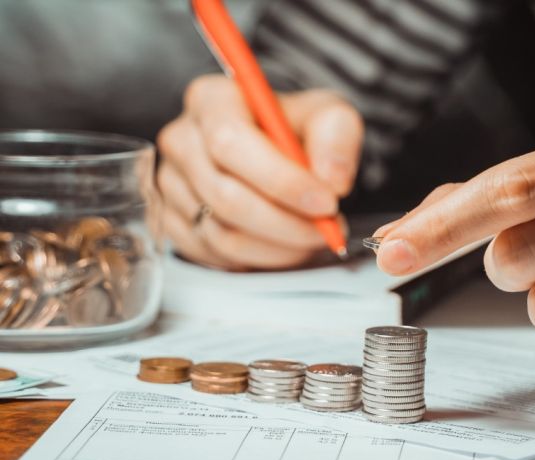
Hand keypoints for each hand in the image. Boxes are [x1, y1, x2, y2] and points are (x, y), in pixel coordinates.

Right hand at [155, 74, 362, 269]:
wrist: (278, 146)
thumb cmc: (295, 127)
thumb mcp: (327, 114)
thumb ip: (336, 136)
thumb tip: (331, 179)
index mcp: (211, 101)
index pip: (230, 143)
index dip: (281, 180)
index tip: (325, 202)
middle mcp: (182, 140)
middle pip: (225, 197)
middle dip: (286, 223)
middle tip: (327, 229)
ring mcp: (172, 184)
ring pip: (222, 234)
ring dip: (279, 247)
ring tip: (313, 237)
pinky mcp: (175, 222)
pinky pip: (216, 255)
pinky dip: (260, 258)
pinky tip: (287, 244)